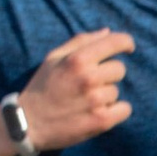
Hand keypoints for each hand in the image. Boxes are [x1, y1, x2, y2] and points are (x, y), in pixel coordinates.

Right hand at [15, 27, 134, 152]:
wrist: (29, 123)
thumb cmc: (42, 86)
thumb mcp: (53, 58)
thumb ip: (80, 41)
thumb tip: (107, 32)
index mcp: (77, 59)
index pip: (116, 42)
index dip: (126, 43)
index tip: (127, 48)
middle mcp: (88, 78)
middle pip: (119, 69)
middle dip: (107, 74)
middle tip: (89, 84)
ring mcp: (96, 100)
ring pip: (117, 91)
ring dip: (106, 95)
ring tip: (85, 101)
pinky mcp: (101, 120)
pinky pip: (125, 109)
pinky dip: (115, 111)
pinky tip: (98, 112)